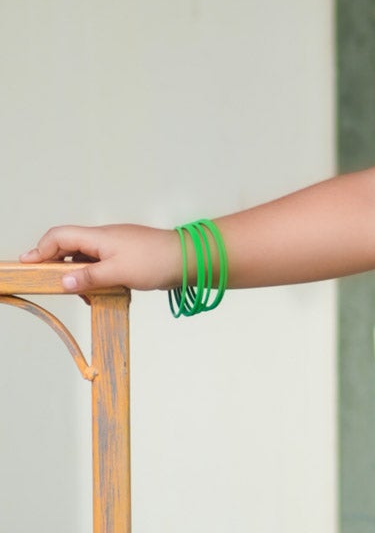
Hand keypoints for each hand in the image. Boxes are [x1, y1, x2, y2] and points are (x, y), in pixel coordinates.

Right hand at [20, 224, 180, 293]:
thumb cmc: (156, 261)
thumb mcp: (118, 273)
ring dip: (81, 277)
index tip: (28, 265)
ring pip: (86, 260)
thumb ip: (89, 277)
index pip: (59, 237)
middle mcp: (104, 239)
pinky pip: (103, 267)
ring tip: (87, 296)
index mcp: (98, 237)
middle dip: (59, 267)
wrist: (189, 259)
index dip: (41, 250)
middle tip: (57, 286)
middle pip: (69, 248)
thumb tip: (64, 282)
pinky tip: (104, 293)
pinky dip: (98, 279)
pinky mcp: (126, 258)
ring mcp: (115, 248)